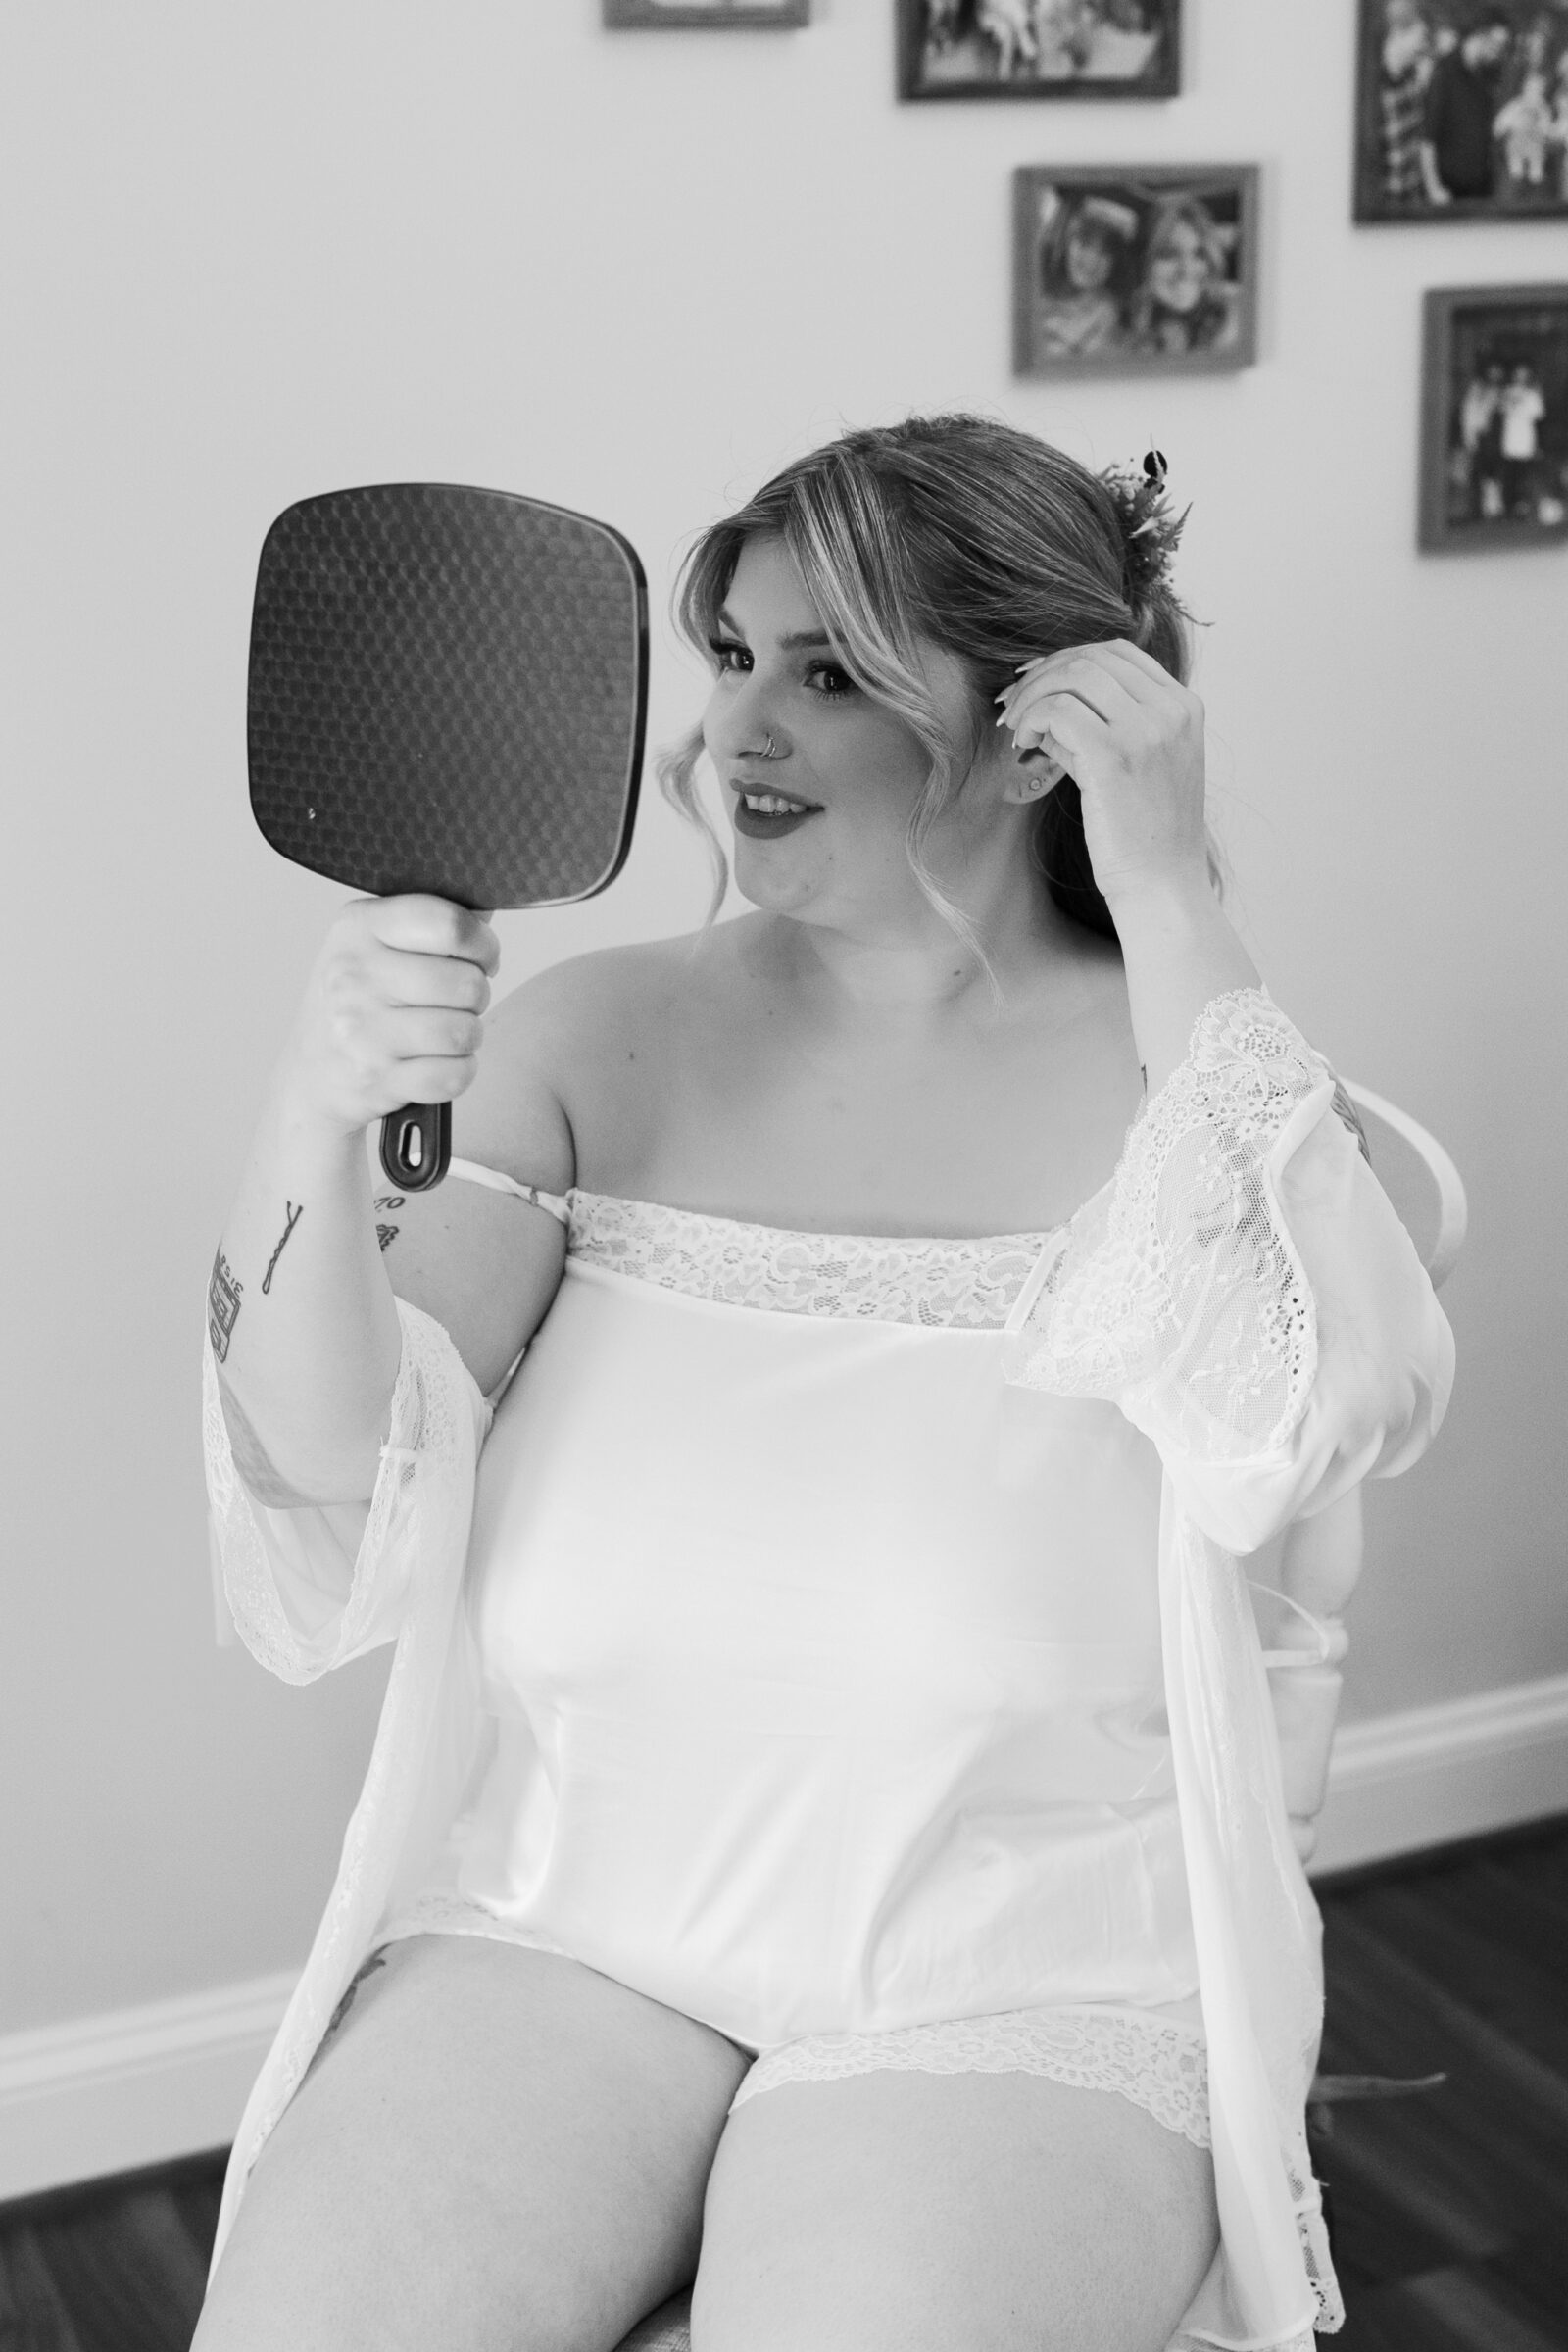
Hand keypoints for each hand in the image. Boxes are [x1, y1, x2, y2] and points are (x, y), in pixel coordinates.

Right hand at [277, 895, 498, 1137]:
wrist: (311, 1076)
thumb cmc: (359, 1003)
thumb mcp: (375, 946)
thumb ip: (433, 925)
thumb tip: (488, 911)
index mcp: (359, 927)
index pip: (448, 924)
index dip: (483, 944)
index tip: (482, 958)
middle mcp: (353, 974)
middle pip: (467, 983)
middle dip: (477, 997)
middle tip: (455, 1003)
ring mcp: (361, 1030)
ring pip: (465, 1031)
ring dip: (468, 1038)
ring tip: (443, 1034)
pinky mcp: (375, 1079)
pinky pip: (455, 1075)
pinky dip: (458, 1073)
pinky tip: (434, 1064)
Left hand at [995, 639, 1208, 912]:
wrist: (1163, 887)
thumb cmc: (1147, 837)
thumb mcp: (1138, 768)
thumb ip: (1102, 729)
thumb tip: (1047, 708)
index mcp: (1185, 707)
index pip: (1119, 652)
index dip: (1069, 659)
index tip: (1037, 682)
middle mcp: (1171, 710)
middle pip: (1092, 657)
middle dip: (1043, 675)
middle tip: (1014, 704)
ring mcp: (1147, 730)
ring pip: (1072, 676)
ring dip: (1032, 696)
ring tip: (1016, 728)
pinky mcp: (1115, 756)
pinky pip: (1058, 710)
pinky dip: (1032, 719)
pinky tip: (1023, 745)